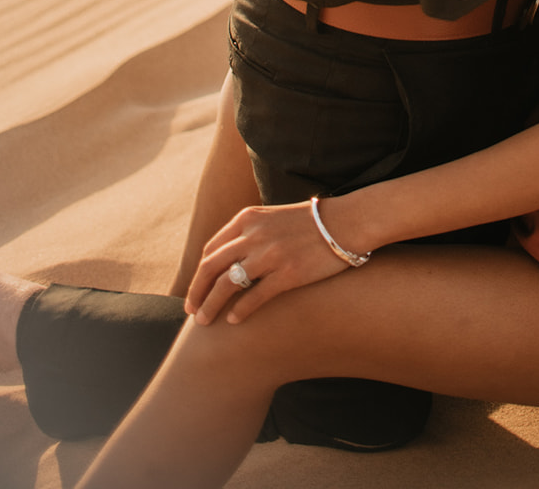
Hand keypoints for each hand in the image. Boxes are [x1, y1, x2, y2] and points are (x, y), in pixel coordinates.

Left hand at [186, 202, 347, 324]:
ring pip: (226, 284)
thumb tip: (230, 258)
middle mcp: (254, 235)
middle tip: (192, 311)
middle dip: (197, 292)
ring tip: (205, 322)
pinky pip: (254, 296)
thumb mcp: (274, 217)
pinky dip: (239, 311)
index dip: (199, 273)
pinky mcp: (287, 273)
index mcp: (249, 218)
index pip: (211, 249)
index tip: (195, 291)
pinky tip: (233, 321)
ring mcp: (270, 254)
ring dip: (211, 305)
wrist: (346, 222)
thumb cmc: (311, 222)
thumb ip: (250, 232)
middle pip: (211, 267)